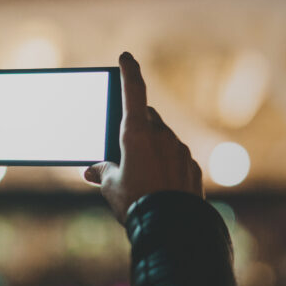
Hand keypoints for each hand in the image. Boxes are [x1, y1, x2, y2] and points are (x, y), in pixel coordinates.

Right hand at [83, 52, 203, 222]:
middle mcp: (162, 137)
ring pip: (164, 139)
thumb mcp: (111, 187)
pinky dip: (166, 164)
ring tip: (139, 172)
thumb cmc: (136, 203)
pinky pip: (177, 158)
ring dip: (152, 147)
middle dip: (137, 124)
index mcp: (137, 134)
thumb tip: (92, 170)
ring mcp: (181, 151)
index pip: (133, 92)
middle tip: (124, 140)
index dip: (129, 72)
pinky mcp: (193, 168)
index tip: (126, 57)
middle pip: (148, 118)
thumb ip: (102, 172)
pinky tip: (159, 184)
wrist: (172, 229)